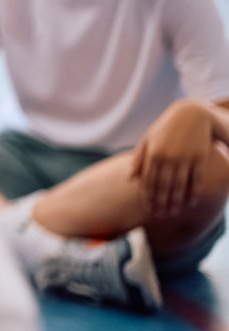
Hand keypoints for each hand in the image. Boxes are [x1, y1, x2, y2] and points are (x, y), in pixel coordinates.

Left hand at [131, 100, 215, 218]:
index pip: (148, 180)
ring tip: (173, 213)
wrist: (192, 114)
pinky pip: (196, 179)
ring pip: (179, 185)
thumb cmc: (166, 129)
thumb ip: (139, 158)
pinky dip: (194, 192)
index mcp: (153, 153)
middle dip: (161, 202)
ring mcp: (185, 157)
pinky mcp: (200, 157)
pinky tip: (191, 203)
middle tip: (160, 215)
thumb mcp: (148, 139)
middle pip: (163, 185)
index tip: (148, 209)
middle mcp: (168, 156)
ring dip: (176, 201)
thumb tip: (131, 179)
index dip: (148, 196)